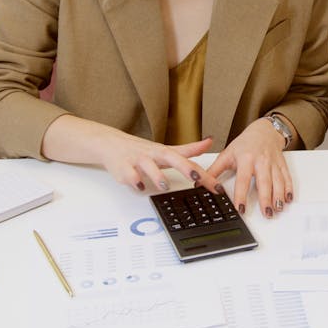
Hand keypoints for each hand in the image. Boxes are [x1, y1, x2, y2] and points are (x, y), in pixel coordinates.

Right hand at [53, 122, 214, 192]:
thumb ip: (188, 150)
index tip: (216, 186)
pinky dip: (134, 181)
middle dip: (185, 167)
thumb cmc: (141, 150)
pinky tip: (138, 185)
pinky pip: (129, 175)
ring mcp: (138, 160)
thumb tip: (209, 142)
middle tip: (196, 177)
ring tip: (164, 185)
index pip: (189, 162)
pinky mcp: (123, 168)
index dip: (204, 174)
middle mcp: (154, 155)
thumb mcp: (166, 150)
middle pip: (172, 158)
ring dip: (157, 176)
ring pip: (148, 167)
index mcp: (165, 152)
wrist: (111, 144)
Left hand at [207, 119, 292, 217]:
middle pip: (264, 182)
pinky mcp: (282, 165)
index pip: (243, 179)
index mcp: (246, 158)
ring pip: (278, 181)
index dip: (241, 194)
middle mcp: (261, 161)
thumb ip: (214, 170)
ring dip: (279, 196)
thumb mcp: (227, 154)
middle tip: (266, 213)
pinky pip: (287, 177)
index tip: (241, 208)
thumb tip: (200, 182)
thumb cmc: (245, 143)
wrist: (264, 130)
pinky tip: (288, 199)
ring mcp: (273, 163)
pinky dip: (289, 188)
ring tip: (277, 209)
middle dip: (266, 198)